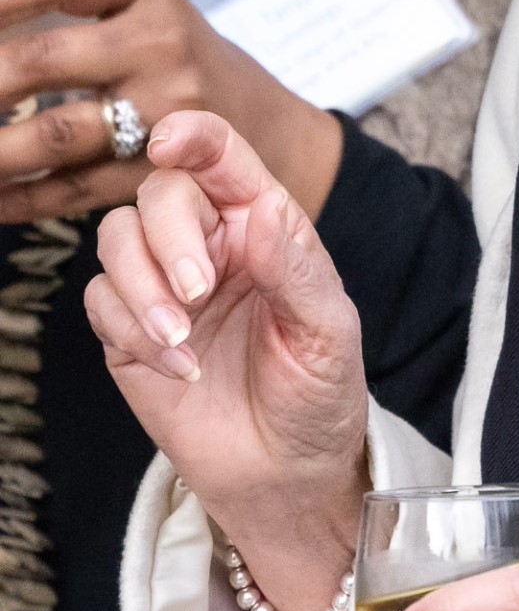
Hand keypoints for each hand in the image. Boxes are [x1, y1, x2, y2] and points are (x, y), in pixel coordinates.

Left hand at [0, 0, 341, 220]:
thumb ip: (77, 2)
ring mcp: (165, 110)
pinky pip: (73, 189)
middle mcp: (161, 43)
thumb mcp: (146, 7)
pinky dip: (19, 198)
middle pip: (44, 56)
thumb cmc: (178, 59)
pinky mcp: (162, 170)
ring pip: (55, 133)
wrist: (262, 125)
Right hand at [85, 109, 368, 610]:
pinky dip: (130, 329)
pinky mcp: (128, 330)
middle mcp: (209, 240)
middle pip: (160, 192)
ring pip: (117, 237)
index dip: (194, 136)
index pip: (223, 157)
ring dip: (141, 285)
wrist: (287, 474)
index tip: (169, 142)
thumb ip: (293, 268)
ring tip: (181, 338)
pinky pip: (100, 300)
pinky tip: (179, 368)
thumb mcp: (327, 330)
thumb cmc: (318, 391)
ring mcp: (163, 283)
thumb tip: (261, 209)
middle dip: (169, 237)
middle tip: (196, 292)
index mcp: (261, 222)